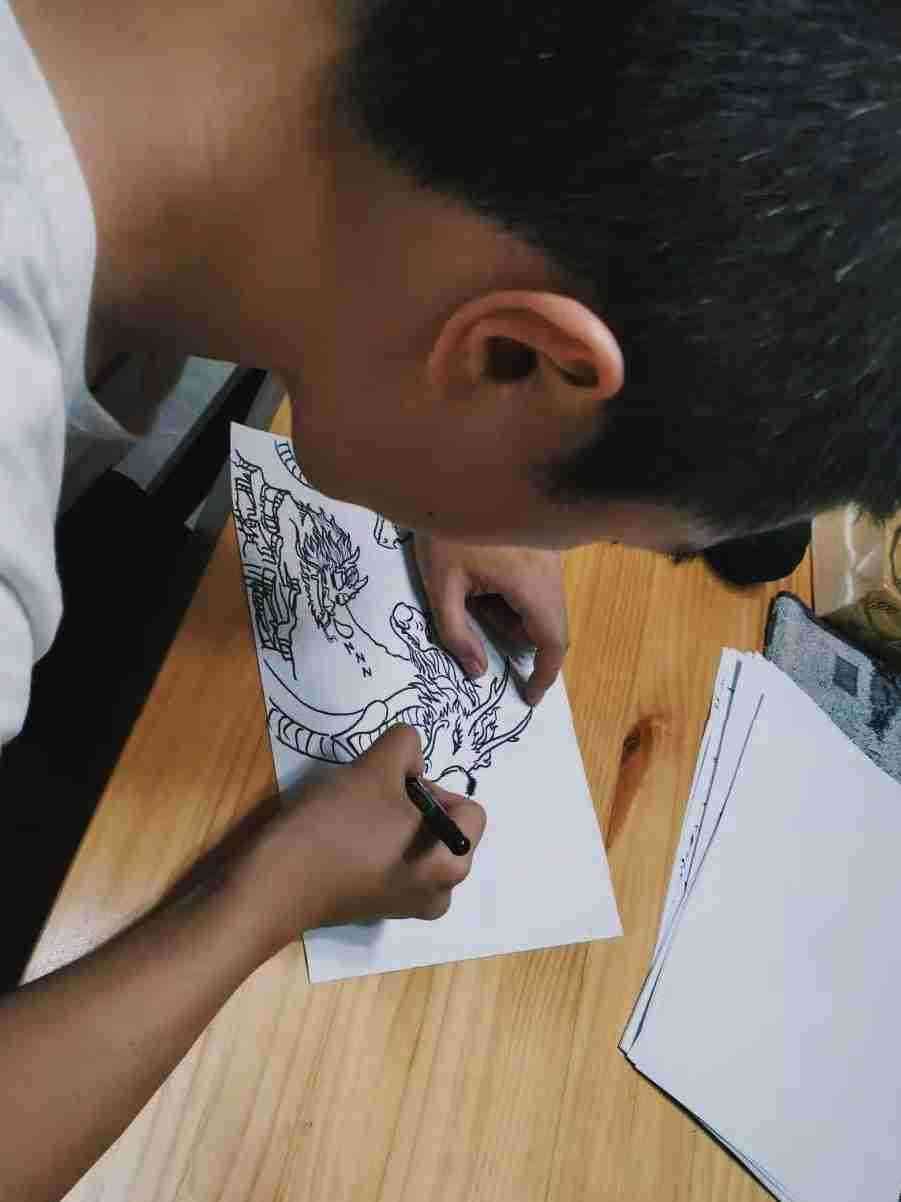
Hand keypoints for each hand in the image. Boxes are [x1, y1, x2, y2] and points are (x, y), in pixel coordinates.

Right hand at [236, 726, 485, 953]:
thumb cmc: (335, 826)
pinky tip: (345, 839)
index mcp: (452, 865)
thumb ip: (405, 746)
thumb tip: (411, 755)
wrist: (275, 883)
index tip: (390, 789)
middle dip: (413, 805)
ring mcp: (408, 905)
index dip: (431, 788)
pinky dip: (377, 845)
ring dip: (393, 823)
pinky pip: (394, 862)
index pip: (467, 809)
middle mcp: (440, 893)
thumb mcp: (374, 767)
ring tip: (356, 818)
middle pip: (443, 826)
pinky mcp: (378, 907)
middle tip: (371, 799)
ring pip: (417, 842)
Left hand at [414, 535, 568, 705]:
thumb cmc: (441, 528)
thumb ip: (457, 634)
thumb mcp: (440, 586)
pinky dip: (515, 591)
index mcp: (531, 580)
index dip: (544, 674)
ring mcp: (551, 551)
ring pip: (543, 601)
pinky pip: (539, 581)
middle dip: (516, 634)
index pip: (553, 641)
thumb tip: (477, 671)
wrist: (449, 470)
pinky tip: (482, 573)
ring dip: (513, 610)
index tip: (529, 695)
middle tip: (477, 622)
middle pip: (549, 622)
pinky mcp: (544, 539)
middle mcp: (551, 567)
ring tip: (472, 588)